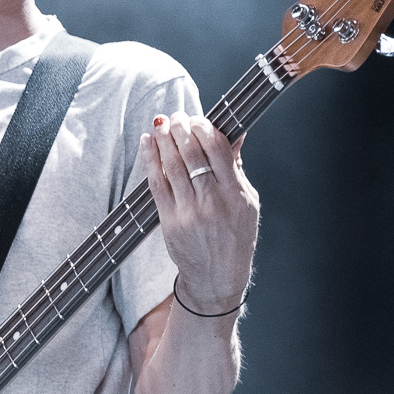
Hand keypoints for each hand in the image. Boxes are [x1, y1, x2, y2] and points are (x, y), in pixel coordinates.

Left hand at [139, 111, 259, 314]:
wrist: (217, 278)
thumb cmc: (235, 236)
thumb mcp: (247, 203)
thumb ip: (236, 167)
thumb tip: (236, 132)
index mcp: (236, 194)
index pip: (218, 149)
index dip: (204, 128)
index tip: (196, 118)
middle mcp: (213, 201)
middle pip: (192, 154)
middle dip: (181, 128)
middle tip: (175, 116)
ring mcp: (190, 212)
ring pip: (172, 166)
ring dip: (163, 139)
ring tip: (160, 123)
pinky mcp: (170, 221)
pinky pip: (156, 183)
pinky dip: (150, 160)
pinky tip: (147, 143)